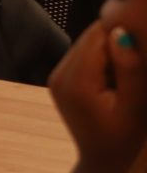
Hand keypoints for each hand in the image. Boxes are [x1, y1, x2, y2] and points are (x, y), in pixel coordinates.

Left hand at [49, 21, 146, 171]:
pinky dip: (101, 62)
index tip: (140, 49)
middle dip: (114, 44)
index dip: (121, 34)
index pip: (96, 36)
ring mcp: (56, 76)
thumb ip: (129, 72)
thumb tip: (121, 35)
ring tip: (124, 78)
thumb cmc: (123, 140)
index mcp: (75, 81)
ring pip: (87, 45)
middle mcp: (59, 74)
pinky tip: (114, 81)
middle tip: (135, 64)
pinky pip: (83, 57)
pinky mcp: (60, 79)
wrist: (102, 161)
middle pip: (89, 39)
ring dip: (109, 53)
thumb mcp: (135, 109)